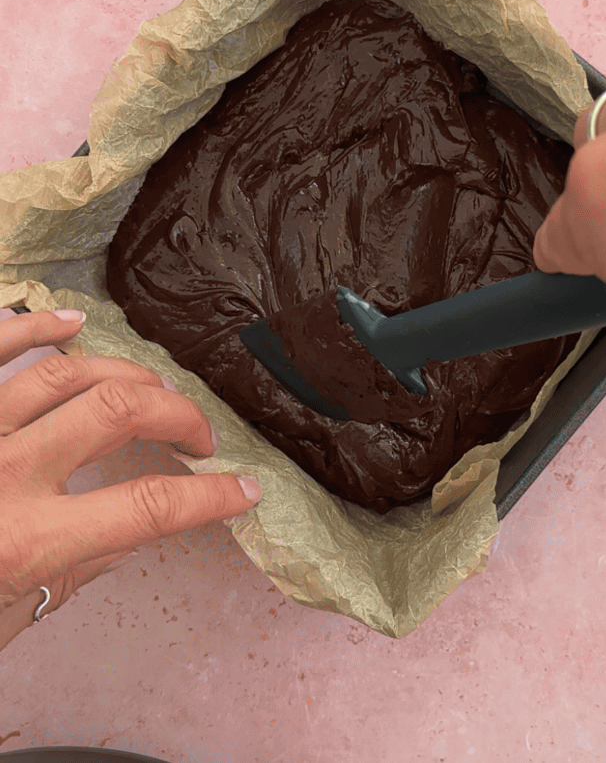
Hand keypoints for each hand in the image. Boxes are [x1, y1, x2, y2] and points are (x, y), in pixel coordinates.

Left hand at [0, 309, 261, 651]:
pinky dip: (33, 328)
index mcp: (25, 542)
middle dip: (180, 416)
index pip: (153, 505)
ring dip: (124, 376)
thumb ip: (78, 564)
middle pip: (119, 413)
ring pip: (64, 374)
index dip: (215, 496)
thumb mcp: (12, 615)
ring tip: (149, 393)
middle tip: (198, 437)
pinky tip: (73, 325)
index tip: (246, 490)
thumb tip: (137, 524)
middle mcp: (1, 479)